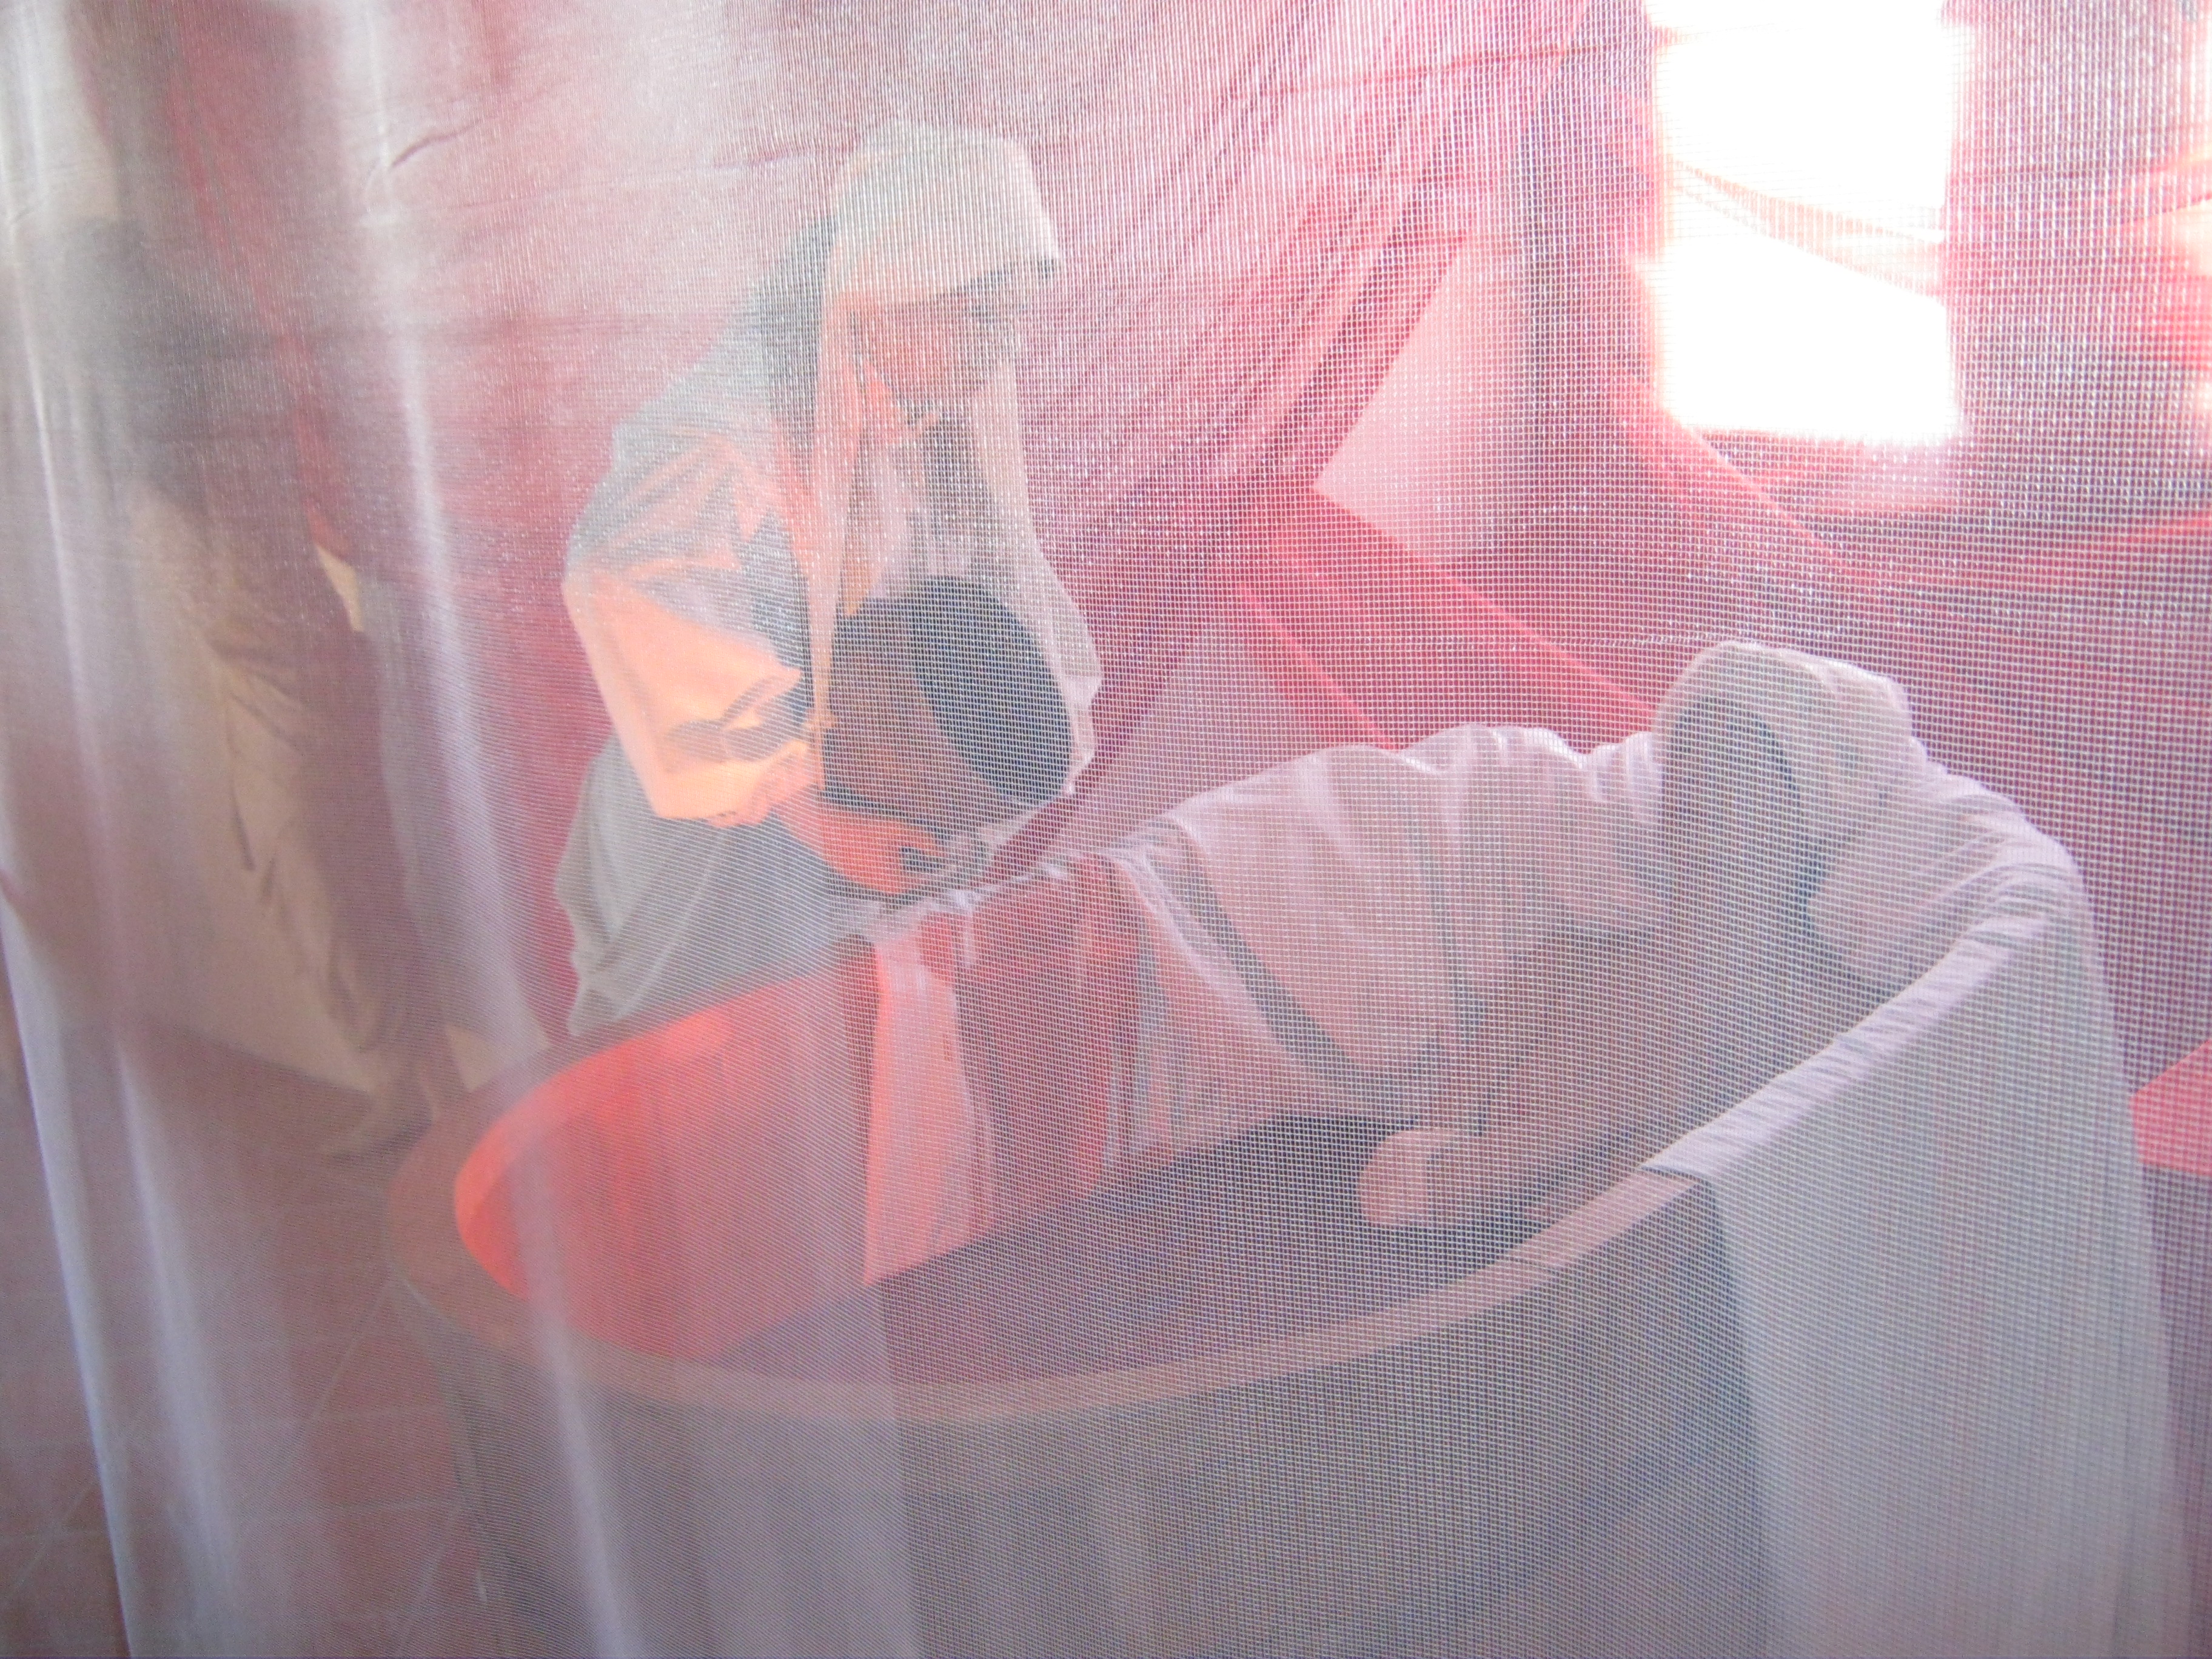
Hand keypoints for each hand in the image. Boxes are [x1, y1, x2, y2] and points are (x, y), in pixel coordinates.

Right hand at [772, 791, 949, 896]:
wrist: (822, 827)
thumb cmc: (861, 828)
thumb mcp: (897, 829)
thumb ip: (924, 841)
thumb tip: (944, 852)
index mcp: (898, 883)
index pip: (930, 877)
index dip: (943, 864)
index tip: (955, 853)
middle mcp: (885, 888)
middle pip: (914, 874)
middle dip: (924, 860)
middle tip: (935, 842)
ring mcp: (869, 883)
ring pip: (897, 870)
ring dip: (906, 857)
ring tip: (911, 839)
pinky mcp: (857, 873)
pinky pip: (881, 866)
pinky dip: (889, 856)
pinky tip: (887, 840)